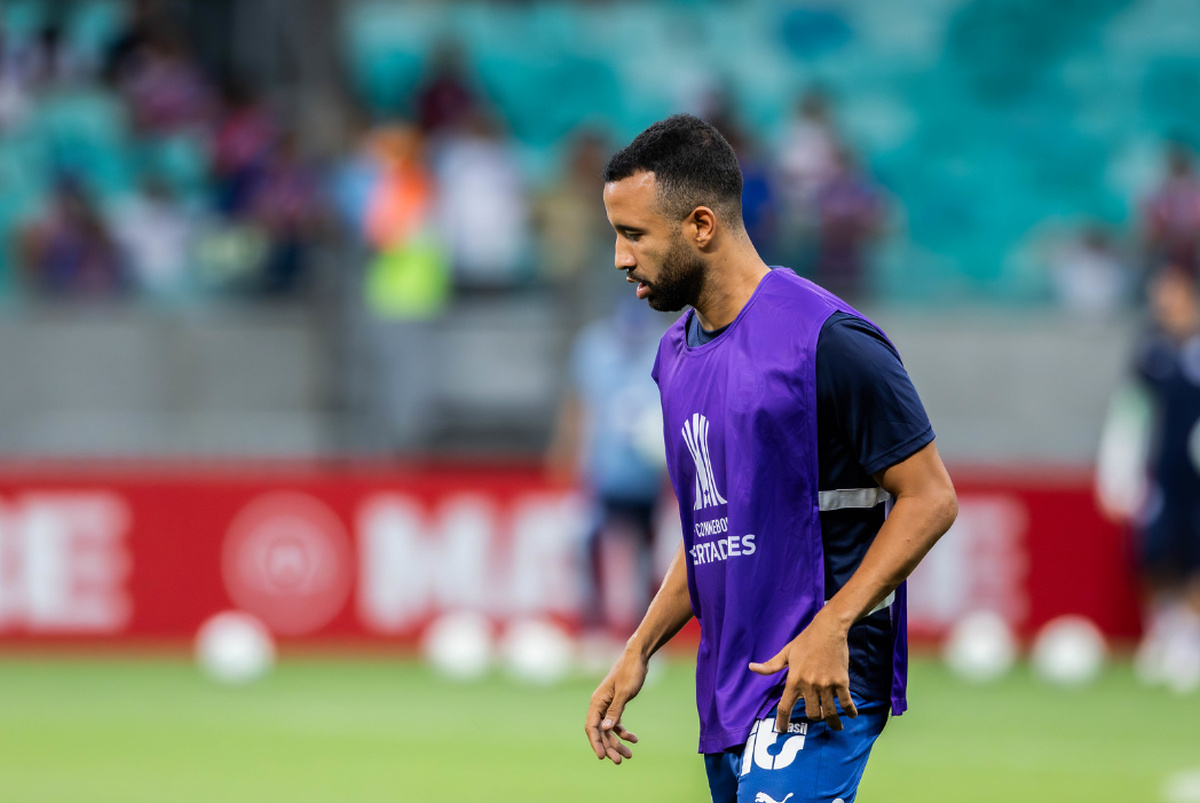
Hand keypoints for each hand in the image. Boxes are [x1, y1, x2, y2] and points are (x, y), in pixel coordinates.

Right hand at [584, 649, 645, 764]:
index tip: (602, 757)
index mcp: (597, 701)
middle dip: (609, 747)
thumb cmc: (630, 672)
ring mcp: (607, 705)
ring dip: (617, 742)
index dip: (596, 743)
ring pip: (609, 730)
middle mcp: (600, 705)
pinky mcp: (616, 704)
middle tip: (619, 761)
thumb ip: (615, 710)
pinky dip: (624, 732)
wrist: (638, 658)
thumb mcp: (625, 692)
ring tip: (629, 755)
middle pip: (601, 731)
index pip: (592, 727)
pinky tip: (634, 739)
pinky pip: (616, 723)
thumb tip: (606, 729)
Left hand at [748, 611, 857, 732]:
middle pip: (811, 714)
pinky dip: (850, 711)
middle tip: (818, 716)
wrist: (828, 629)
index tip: (783, 730)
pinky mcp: (841, 682)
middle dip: (814, 718)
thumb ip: (771, 665)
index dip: (783, 722)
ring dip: (833, 722)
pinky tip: (851, 715)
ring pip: (829, 713)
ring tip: (836, 725)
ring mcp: (826, 684)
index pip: (785, 707)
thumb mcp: (786, 652)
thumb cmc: (806, 640)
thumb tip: (752, 667)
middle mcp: (809, 685)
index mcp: (793, 679)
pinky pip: (846, 703)